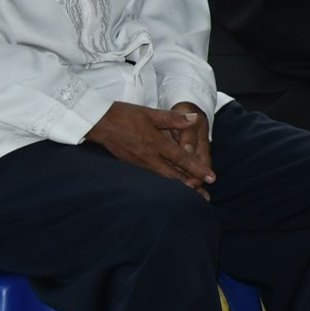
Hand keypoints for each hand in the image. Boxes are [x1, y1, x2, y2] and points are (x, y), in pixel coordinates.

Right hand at [87, 101, 217, 194]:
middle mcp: (149, 157)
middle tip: (205, 197)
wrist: (98, 123)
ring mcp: (139, 164)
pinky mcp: (131, 166)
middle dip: (191, 187)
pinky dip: (163, 184)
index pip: (182, 159)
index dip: (198, 169)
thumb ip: (173, 118)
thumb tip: (194, 118)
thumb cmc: (124, 115)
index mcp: (156, 143)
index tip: (212, 177)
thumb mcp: (151, 113)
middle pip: (174, 177)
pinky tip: (170, 187)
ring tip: (192, 196)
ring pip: (162, 180)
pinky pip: (151, 178)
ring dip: (178, 188)